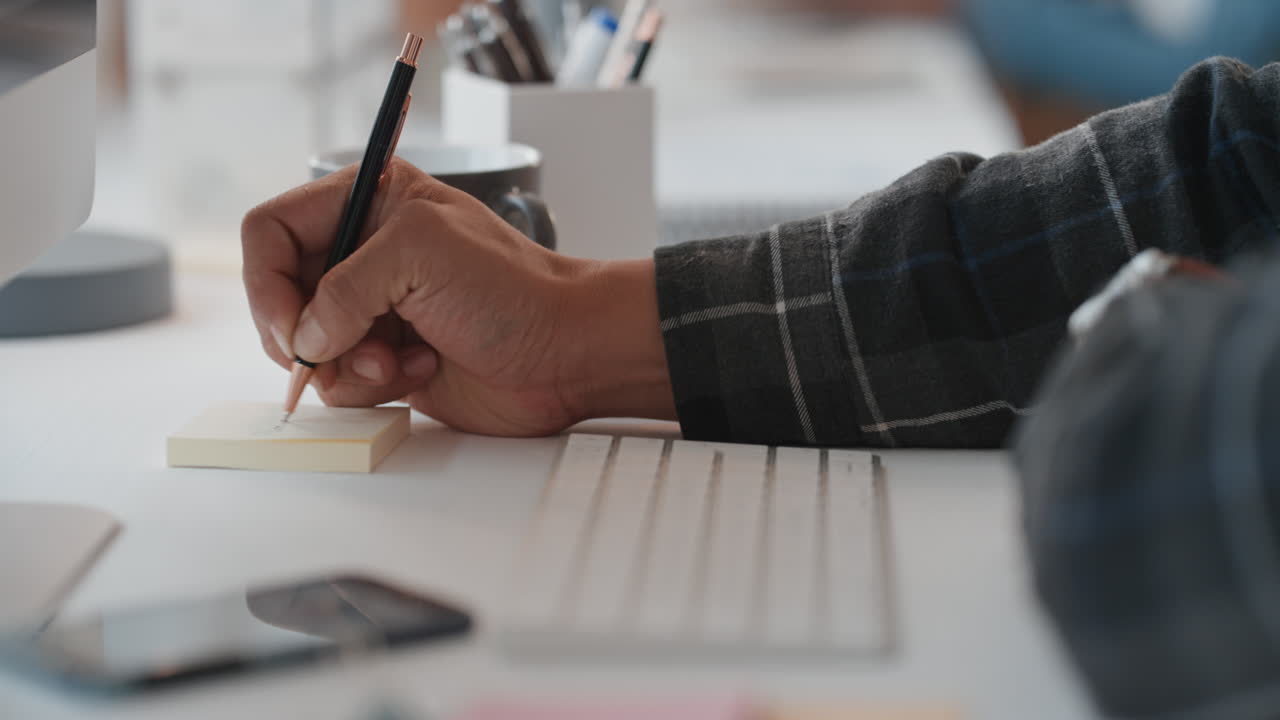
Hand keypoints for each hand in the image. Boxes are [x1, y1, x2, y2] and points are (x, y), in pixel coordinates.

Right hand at [241, 159, 674, 435]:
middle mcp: (366, 253)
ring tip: (400, 359)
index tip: (292, 327)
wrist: (568, 353)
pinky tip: (422, 369)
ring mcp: (375, 310)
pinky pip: (342, 382)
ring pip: (308, 348)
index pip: (271, 230)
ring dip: (348, 364)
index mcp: (370, 202)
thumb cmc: (514, 289)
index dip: (267, 282)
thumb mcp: (419, 256)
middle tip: (337, 353)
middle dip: (306, 334)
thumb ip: (344, 288)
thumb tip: (306, 338)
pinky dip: (373, 385)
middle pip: (281, 296)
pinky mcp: (389, 359)